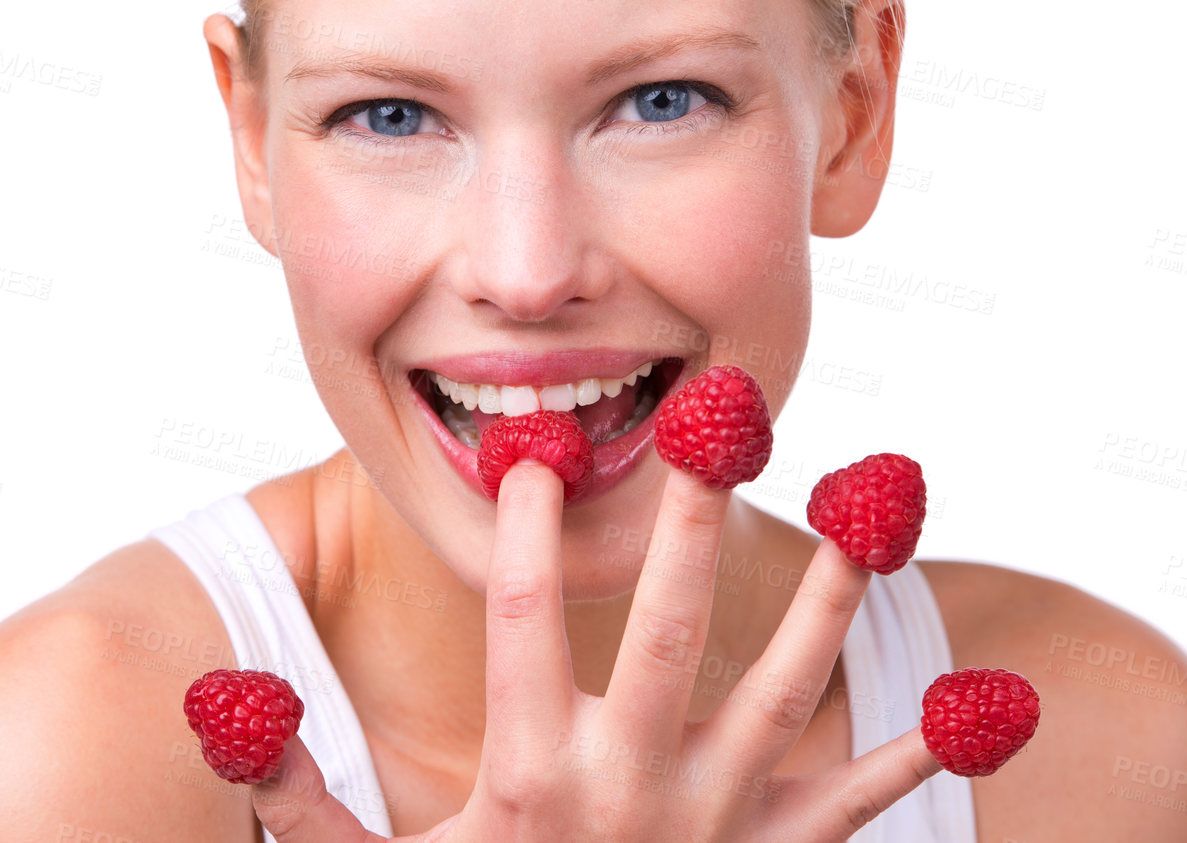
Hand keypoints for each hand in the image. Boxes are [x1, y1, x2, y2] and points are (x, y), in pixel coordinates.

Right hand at [246, 460, 943, 840]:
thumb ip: (303, 800)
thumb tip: (228, 711)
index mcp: (531, 776)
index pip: (517, 624)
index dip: (519, 531)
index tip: (525, 448)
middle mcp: (633, 785)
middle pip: (669, 627)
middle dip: (694, 513)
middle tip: (719, 414)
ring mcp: (716, 820)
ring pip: (786, 685)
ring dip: (829, 586)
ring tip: (869, 493)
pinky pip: (856, 796)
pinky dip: (919, 743)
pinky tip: (989, 691)